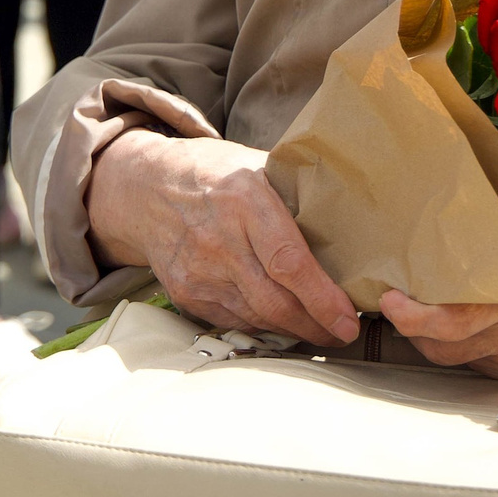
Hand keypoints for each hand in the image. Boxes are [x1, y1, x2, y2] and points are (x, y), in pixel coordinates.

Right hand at [86, 128, 359, 346]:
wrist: (145, 187)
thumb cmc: (213, 172)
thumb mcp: (255, 164)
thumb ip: (295, 192)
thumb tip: (352, 216)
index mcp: (244, 199)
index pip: (289, 261)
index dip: (322, 297)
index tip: (348, 318)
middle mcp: (219, 239)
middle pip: (275, 301)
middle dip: (316, 325)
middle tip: (343, 332)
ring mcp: (199, 270)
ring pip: (258, 317)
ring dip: (294, 329)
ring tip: (321, 328)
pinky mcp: (186, 292)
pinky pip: (235, 320)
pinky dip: (263, 324)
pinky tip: (282, 320)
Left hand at [378, 281, 497, 385]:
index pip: (460, 321)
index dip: (419, 317)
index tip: (392, 300)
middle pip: (446, 348)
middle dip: (412, 328)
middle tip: (389, 299)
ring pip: (461, 358)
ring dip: (434, 337)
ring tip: (412, 305)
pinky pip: (484, 363)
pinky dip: (466, 344)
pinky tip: (458, 321)